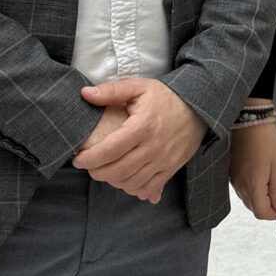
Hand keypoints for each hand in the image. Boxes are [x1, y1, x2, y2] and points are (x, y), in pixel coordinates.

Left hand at [75, 78, 206, 202]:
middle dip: (97, 172)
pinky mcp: (170, 169)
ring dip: (113, 181)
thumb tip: (85, 94)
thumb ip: (112, 91)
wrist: (197, 110)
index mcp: (142, 126)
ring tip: (104, 172)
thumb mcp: (139, 87)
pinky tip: (124, 181)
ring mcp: (163, 161)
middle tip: (89, 166)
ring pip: (131, 182)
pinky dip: (133, 189)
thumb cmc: (164, 98)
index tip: (78, 159)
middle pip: (118, 170)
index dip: (90, 158)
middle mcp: (153, 147)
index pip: (110, 150)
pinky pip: (148, 188)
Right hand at [231, 120, 275, 220]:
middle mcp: (240, 185)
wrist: (249, 120)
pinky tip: (260, 179)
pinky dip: (251, 190)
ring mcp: (233, 179)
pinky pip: (241, 189)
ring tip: (271, 187)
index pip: (262, 213)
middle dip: (268, 208)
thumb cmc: (265, 139)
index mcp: (253, 185)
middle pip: (254, 208)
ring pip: (247, 200)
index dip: (275, 214)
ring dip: (259, 200)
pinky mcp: (230, 172)